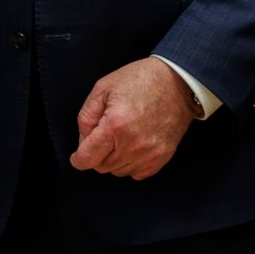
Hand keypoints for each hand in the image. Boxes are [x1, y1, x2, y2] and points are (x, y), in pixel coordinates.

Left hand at [69, 57, 196, 179]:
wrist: (177, 81)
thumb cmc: (140, 80)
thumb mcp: (103, 88)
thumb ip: (86, 116)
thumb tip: (83, 141)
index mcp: (115, 125)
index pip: (88, 158)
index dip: (78, 159)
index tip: (77, 157)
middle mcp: (132, 144)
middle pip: (102, 167)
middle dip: (97, 154)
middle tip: (103, 135)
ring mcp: (150, 153)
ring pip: (119, 171)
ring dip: (114, 159)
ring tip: (120, 137)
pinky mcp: (162, 157)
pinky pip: (137, 173)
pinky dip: (131, 164)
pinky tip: (133, 145)